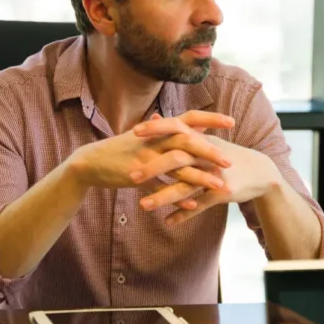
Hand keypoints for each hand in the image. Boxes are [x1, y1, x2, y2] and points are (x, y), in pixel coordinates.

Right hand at [67, 110, 234, 191]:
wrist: (91, 162)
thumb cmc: (121, 149)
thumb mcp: (144, 136)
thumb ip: (166, 130)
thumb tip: (187, 124)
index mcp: (159, 128)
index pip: (189, 117)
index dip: (210, 118)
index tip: (232, 121)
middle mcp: (154, 139)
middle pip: (188, 141)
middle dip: (211, 152)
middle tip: (230, 162)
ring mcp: (145, 157)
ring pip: (178, 165)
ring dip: (200, 177)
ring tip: (219, 186)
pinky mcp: (137, 176)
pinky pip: (162, 187)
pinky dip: (178, 197)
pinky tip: (193, 206)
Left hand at [131, 118, 280, 221]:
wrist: (260, 173)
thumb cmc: (225, 156)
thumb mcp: (204, 140)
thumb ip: (176, 131)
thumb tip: (152, 117)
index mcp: (201, 140)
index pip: (176, 128)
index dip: (156, 129)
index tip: (133, 132)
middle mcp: (207, 155)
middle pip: (177, 158)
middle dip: (153, 168)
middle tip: (131, 176)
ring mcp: (215, 174)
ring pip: (185, 187)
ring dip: (163, 197)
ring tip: (142, 205)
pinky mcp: (222, 192)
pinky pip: (199, 205)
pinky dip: (183, 215)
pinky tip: (168, 222)